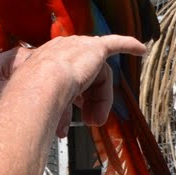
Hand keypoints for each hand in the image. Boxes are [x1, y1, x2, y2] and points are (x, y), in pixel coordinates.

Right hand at [0, 36, 144, 136]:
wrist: (39, 84)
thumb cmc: (34, 95)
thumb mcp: (47, 106)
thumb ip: (58, 112)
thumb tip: (60, 131)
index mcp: (48, 59)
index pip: (69, 77)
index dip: (76, 99)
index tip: (75, 116)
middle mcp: (63, 50)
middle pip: (86, 77)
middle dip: (90, 102)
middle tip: (91, 122)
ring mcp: (79, 47)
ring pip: (99, 75)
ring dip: (102, 99)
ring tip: (100, 119)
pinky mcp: (95, 47)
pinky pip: (115, 43)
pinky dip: (128, 45)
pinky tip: (141, 50)